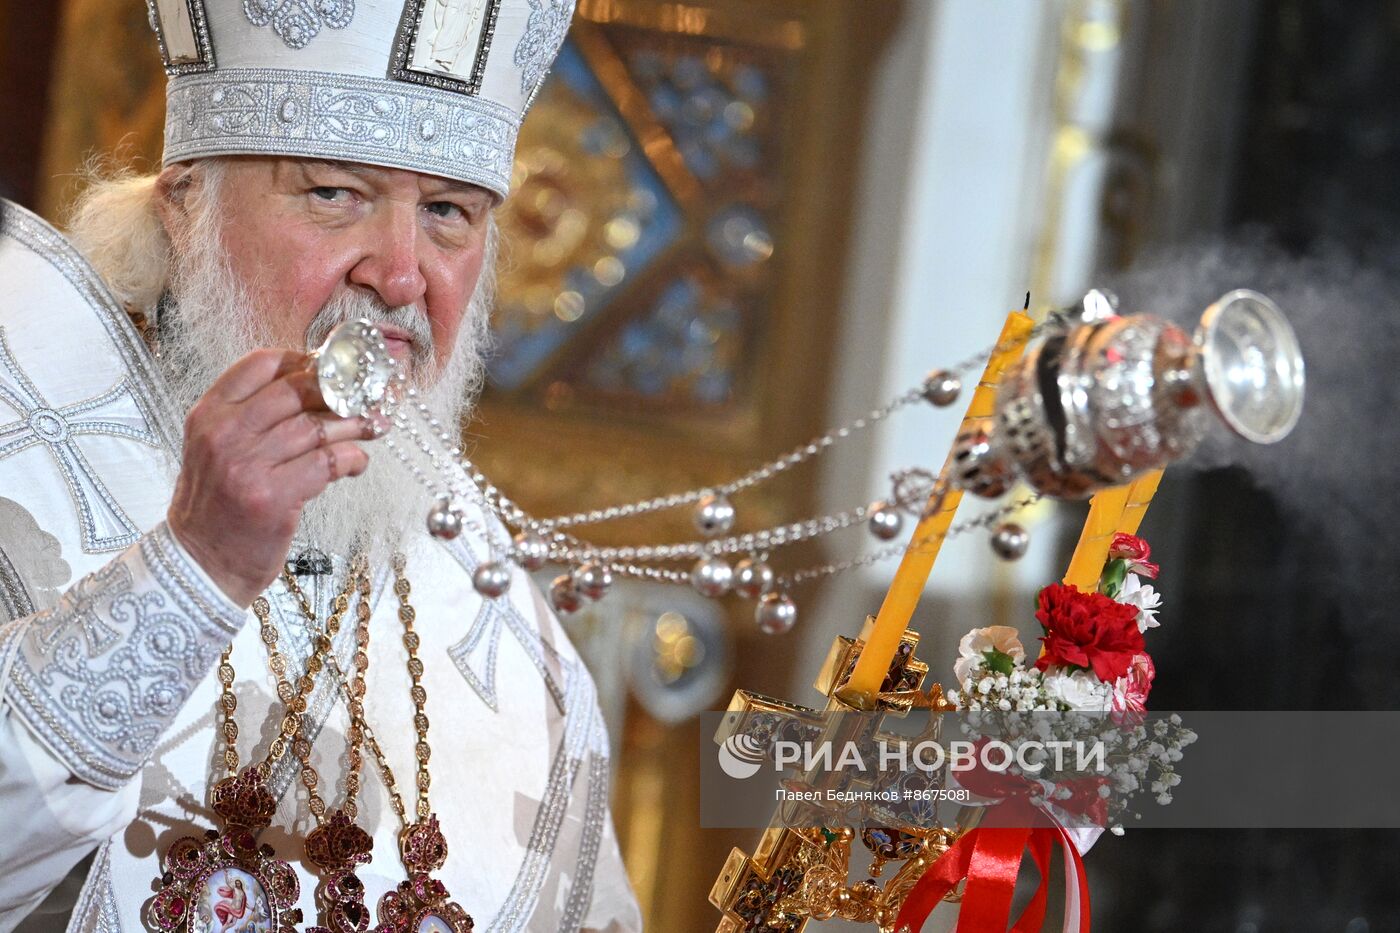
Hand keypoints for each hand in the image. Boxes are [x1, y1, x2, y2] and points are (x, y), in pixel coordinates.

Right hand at [166, 348, 382, 606]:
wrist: (199, 563)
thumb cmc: (216, 506)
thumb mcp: (216, 449)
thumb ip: (252, 416)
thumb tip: (315, 384)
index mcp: (208, 414)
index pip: (260, 364)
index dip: (304, 360)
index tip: (333, 369)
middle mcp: (225, 434)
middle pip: (296, 390)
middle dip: (340, 389)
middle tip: (366, 394)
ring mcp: (248, 466)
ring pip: (316, 426)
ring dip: (354, 424)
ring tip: (374, 425)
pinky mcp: (273, 497)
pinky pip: (327, 462)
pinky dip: (352, 458)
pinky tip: (359, 462)